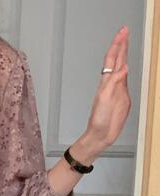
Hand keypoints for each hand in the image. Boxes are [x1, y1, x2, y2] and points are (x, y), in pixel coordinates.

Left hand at [74, 25, 131, 162]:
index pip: (112, 59)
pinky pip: (125, 80)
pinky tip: (126, 66)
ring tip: (125, 42)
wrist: (100, 135)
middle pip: (117, 60)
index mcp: (106, 82)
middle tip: (125, 31)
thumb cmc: (98, 121)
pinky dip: (126, 70)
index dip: (117, 45)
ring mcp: (118, 90)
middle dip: (121, 45)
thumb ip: (114, 83)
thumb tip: (123, 68)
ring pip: (120, 68)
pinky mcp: (123, 98)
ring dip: (123, 54)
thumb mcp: (105, 100)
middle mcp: (111, 84)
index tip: (122, 32)